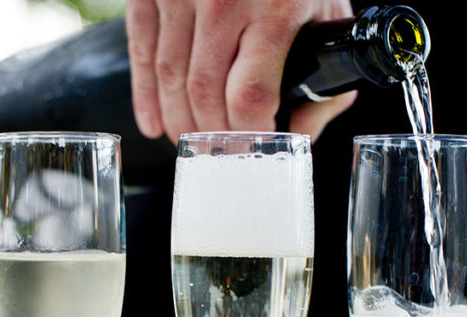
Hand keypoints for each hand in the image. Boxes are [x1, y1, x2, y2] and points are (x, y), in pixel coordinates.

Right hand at [126, 0, 357, 142]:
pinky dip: (144, 95)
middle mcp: (225, 1)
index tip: (253, 147)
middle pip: (205, 94)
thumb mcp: (324, 13)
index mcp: (276, 11)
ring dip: (178, 121)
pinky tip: (154, 123)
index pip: (250, 96)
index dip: (247, 132)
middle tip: (220, 153)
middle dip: (211, 135)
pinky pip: (142, 51)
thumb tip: (299, 134)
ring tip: (190, 143)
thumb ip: (322, 76)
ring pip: (171, 78)